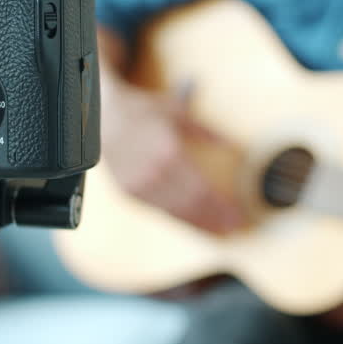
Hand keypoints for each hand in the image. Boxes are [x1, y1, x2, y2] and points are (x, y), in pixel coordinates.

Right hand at [102, 82, 245, 234]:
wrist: (104, 118)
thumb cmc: (144, 112)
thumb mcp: (178, 113)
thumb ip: (207, 131)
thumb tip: (233, 144)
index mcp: (169, 152)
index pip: (201, 189)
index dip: (221, 206)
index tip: (239, 215)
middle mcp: (153, 173)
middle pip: (191, 205)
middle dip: (214, 219)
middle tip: (234, 228)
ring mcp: (139, 186)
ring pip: (175, 212)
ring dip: (199, 224)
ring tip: (219, 231)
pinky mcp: (130, 193)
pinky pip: (160, 211)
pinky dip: (180, 219)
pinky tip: (194, 222)